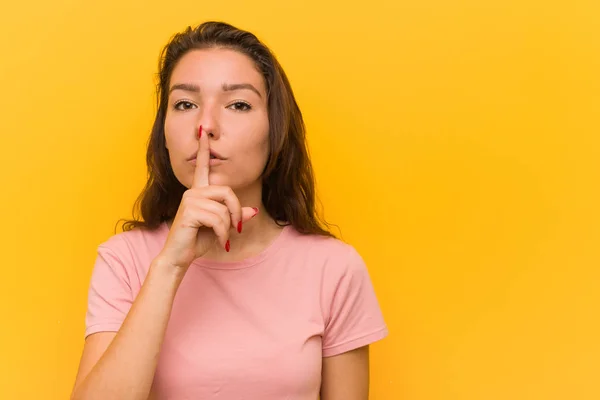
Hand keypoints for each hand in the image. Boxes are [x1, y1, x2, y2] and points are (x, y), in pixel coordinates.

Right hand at [156, 125, 257, 270]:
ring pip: (224, 209)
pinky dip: (223, 234)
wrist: (179, 257)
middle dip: (236, 212)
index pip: (203, 167)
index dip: (204, 149)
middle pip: (227, 192)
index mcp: (199, 192)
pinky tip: (220, 242)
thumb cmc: (197, 241)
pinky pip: (218, 219)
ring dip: (228, 227)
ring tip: (224, 239)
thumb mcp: (222, 227)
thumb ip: (235, 216)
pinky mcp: (189, 211)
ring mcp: (190, 200)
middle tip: (236, 228)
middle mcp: (193, 192)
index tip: (203, 132)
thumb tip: (254, 210)